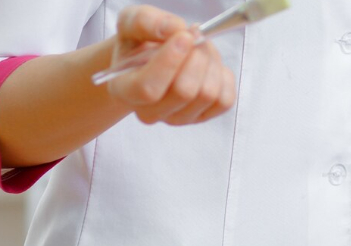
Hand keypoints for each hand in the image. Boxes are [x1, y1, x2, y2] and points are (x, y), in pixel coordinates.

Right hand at [107, 6, 236, 125]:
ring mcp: (178, 118)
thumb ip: (145, 21)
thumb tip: (173, 29)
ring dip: (210, 62)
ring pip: (208, 94)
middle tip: (193, 36)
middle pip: (184, 91)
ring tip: (199, 48)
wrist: (151, 58)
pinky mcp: (203, 117)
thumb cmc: (139, 42)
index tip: (184, 37)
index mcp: (125, 90)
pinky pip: (225, 99)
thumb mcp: (132, 23)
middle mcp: (150, 112)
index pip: (148, 89)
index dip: (170, 61)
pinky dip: (223, 76)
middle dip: (196, 56)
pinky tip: (208, 66)